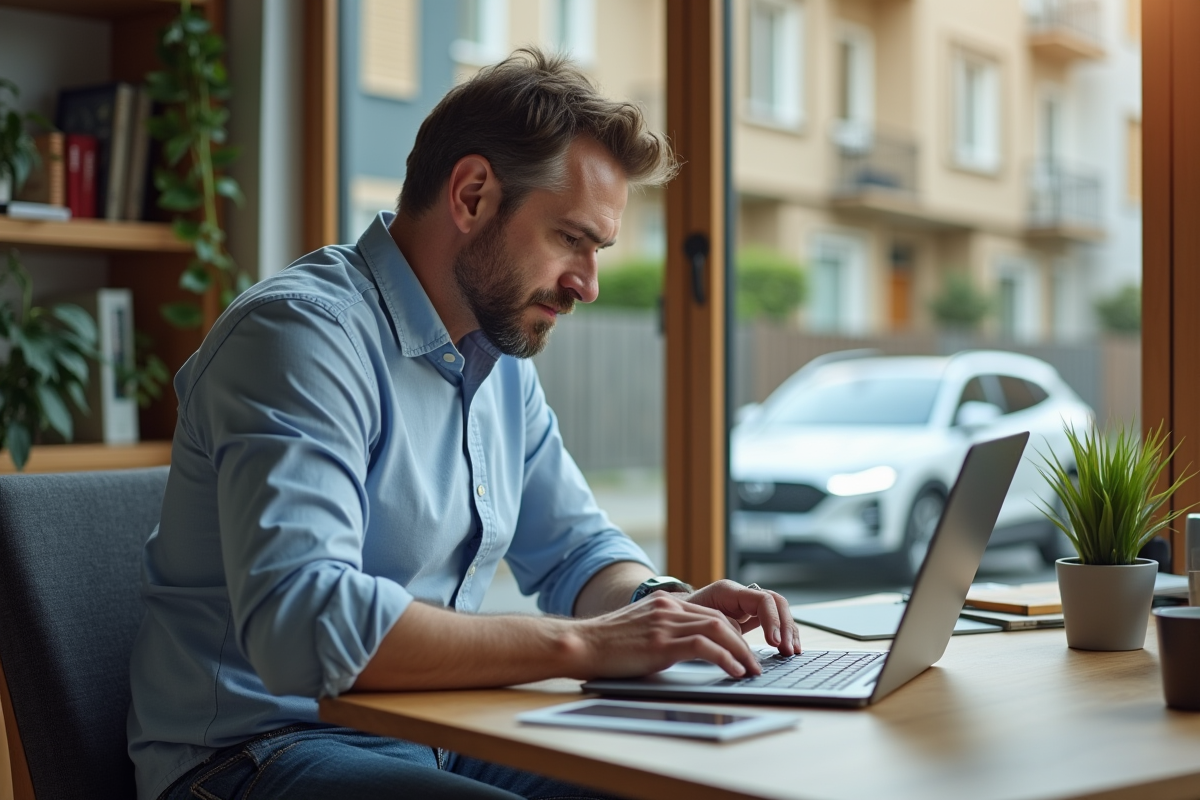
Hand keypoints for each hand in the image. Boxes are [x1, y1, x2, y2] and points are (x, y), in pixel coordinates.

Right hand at [570, 592, 762, 678]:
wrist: (580, 643)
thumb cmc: (605, 644)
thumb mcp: (639, 629)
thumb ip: (662, 630)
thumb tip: (685, 649)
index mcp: (664, 603)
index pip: (710, 613)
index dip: (732, 632)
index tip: (743, 651)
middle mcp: (668, 608)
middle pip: (720, 619)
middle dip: (743, 643)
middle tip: (755, 664)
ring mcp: (664, 623)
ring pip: (718, 630)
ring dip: (741, 652)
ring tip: (751, 670)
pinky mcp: (660, 642)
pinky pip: (704, 647)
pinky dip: (725, 658)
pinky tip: (734, 671)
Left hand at [683, 579, 800, 655]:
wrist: (673, 616)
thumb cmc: (681, 619)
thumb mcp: (697, 623)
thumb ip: (720, 629)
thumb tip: (738, 645)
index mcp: (728, 591)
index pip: (762, 599)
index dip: (771, 620)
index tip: (773, 641)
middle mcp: (741, 594)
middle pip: (776, 602)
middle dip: (785, 626)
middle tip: (787, 649)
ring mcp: (747, 604)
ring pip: (778, 611)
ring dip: (788, 631)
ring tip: (791, 652)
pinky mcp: (750, 616)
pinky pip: (773, 621)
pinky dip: (782, 634)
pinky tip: (787, 649)